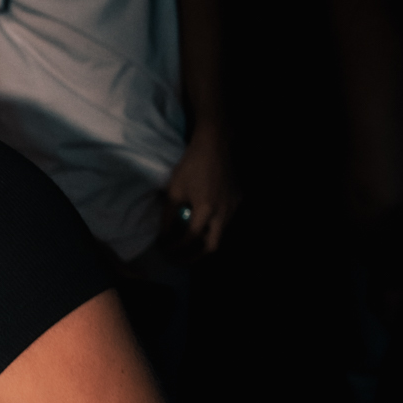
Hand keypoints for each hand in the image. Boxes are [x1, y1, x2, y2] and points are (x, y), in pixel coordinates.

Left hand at [165, 121, 238, 253]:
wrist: (214, 144)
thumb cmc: (190, 165)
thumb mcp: (174, 191)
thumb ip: (169, 217)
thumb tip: (164, 236)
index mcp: (206, 209)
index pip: (190, 238)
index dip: (176, 247)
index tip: (165, 249)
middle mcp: (224, 211)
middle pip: (212, 245)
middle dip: (195, 255)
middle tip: (180, 257)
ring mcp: (234, 205)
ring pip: (221, 233)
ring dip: (205, 241)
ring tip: (188, 244)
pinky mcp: (238, 198)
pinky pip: (226, 220)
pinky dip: (213, 227)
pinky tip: (201, 224)